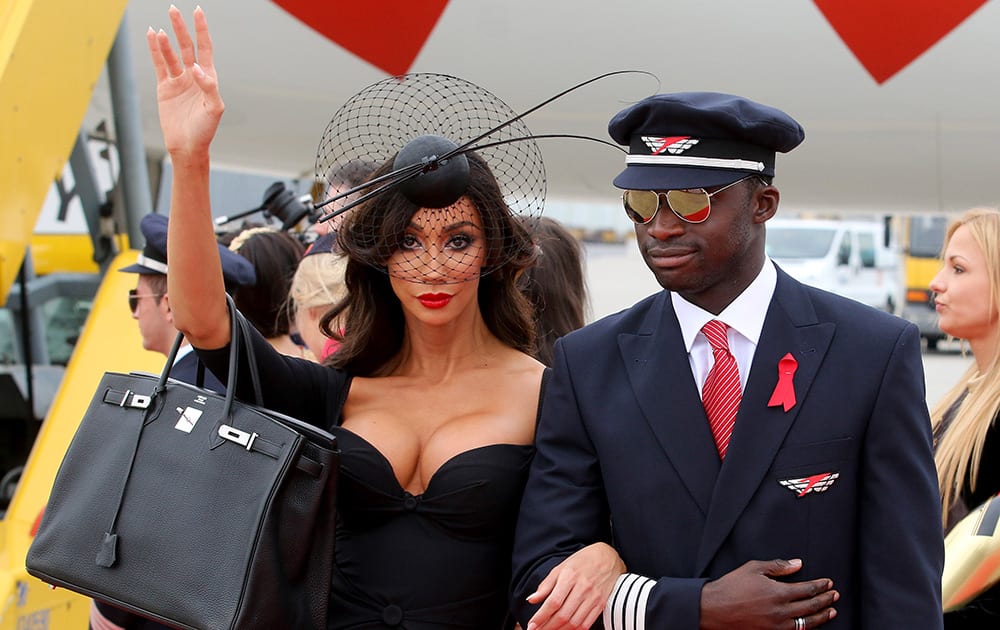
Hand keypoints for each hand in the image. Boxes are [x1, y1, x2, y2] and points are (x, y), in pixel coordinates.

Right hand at [146, 6, 223, 160]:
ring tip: (161, 31)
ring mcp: (178, 80)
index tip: (198, 11)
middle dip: (181, 28)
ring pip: (171, 55)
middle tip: (173, 10)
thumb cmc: (205, 130)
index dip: (202, 30)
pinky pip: (159, 64)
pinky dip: (155, 50)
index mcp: (208, 78)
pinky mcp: (165, 87)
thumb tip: (196, 68)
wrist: (187, 146)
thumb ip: (209, 87)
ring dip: (165, 42)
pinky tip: (152, 36)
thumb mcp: (214, 108)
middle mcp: (193, 76)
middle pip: (186, 46)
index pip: (205, 48)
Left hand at [525, 542, 625, 629]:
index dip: (541, 616)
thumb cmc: (582, 561)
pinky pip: (586, 624)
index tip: (531, 625)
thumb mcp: (561, 567)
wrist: (608, 557)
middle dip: (547, 627)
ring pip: (574, 622)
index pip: (553, 602)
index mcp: (570, 576)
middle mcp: (583, 588)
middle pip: (563, 615)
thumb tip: (531, 600)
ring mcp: (594, 597)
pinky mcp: (601, 605)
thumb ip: (546, 585)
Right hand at [700, 559, 837, 629]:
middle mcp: (780, 611)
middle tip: (835, 595)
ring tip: (831, 611)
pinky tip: (811, 624)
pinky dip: (806, 628)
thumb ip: (778, 566)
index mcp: (777, 592)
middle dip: (825, 600)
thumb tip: (798, 564)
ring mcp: (776, 626)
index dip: (820, 586)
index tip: (828, 583)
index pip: (807, 589)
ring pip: (806, 623)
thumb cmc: (732, 586)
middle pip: (811, 606)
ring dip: (821, 617)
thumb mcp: (753, 568)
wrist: (714, 609)